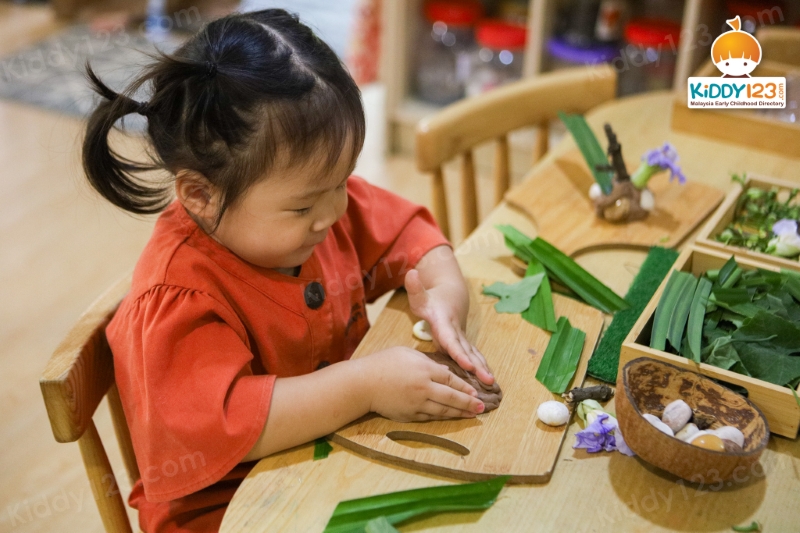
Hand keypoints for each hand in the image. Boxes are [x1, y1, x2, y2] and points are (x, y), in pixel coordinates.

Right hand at [359, 346, 484, 421]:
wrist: (363, 384)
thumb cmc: (384, 363)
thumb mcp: (408, 354)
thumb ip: (428, 362)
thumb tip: (445, 372)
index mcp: (425, 370)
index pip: (451, 379)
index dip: (465, 386)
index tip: (476, 391)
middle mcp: (424, 388)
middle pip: (452, 397)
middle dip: (469, 403)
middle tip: (482, 407)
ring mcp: (417, 404)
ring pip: (443, 410)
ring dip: (459, 413)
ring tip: (472, 414)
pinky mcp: (409, 415)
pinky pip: (430, 417)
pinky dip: (443, 417)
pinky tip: (451, 417)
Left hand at [404, 269, 493, 385]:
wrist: (451, 296)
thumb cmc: (431, 299)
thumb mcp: (420, 294)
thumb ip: (415, 287)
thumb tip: (411, 273)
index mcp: (445, 323)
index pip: (451, 340)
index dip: (459, 353)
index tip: (468, 365)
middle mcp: (456, 332)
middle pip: (467, 351)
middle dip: (477, 366)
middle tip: (487, 379)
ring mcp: (462, 338)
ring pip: (474, 354)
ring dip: (483, 368)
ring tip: (492, 384)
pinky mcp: (464, 344)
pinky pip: (474, 357)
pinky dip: (482, 368)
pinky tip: (489, 383)